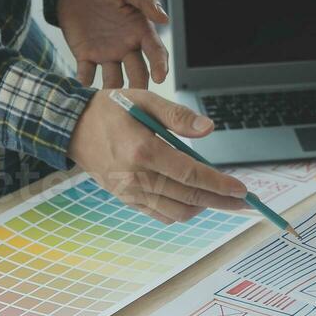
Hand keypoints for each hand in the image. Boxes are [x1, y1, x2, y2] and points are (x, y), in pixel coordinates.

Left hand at [57, 0, 169, 89]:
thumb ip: (145, 0)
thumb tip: (164, 18)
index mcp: (141, 32)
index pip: (155, 52)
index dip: (160, 65)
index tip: (160, 77)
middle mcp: (127, 47)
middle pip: (137, 72)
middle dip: (138, 86)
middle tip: (135, 97)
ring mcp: (107, 54)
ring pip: (114, 78)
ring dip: (112, 89)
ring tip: (109, 99)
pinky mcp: (86, 56)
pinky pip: (86, 73)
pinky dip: (84, 82)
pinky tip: (83, 86)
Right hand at [68, 90, 247, 223]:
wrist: (72, 129)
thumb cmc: (110, 110)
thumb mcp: (144, 100)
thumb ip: (178, 116)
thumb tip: (209, 129)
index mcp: (142, 151)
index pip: (190, 174)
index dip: (219, 184)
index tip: (241, 189)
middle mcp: (136, 177)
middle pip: (188, 198)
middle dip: (221, 202)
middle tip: (243, 202)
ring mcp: (130, 193)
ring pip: (177, 212)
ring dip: (203, 208)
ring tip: (218, 198)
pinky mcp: (126, 200)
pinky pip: (161, 215)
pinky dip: (182, 211)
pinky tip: (194, 200)